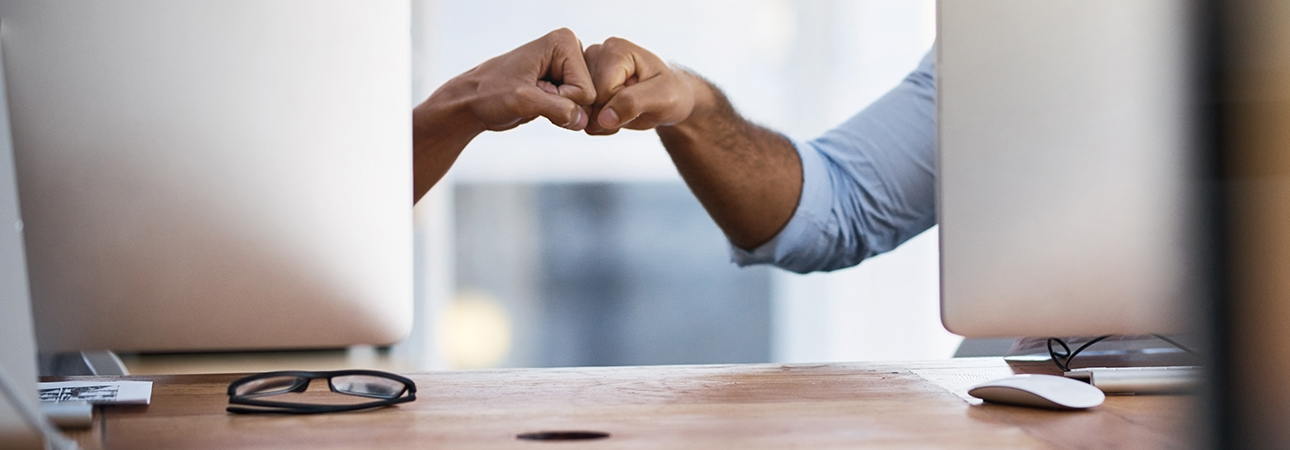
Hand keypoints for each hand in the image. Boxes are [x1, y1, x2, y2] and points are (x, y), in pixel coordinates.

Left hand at [419, 28, 594, 134]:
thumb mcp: (523, 100)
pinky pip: (576, 109)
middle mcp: (570, 50)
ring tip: (535, 99)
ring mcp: (568, 68)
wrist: (472, 101)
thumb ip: (558, 109)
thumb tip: (583, 120)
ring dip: (560, 111)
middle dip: (562, 105)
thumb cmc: (490, 94)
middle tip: (533, 96)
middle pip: (589, 97)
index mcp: (563, 42)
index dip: (559, 99)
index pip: (585, 90)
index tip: (533, 90)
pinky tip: (539, 104)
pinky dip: (559, 114)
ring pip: (584, 106)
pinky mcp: (563, 83)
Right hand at [582, 37, 702, 134]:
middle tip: (634, 110)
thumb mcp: (663, 97)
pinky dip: (599, 123)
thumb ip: (633, 103)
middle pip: (587, 99)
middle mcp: (596, 54)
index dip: (618, 107)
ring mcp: (588, 70)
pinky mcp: (586, 85)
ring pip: (582, 108)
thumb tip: (603, 118)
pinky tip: (617, 114)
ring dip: (603, 121)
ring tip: (627, 112)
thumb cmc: (673, 92)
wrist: (672, 98)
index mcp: (615, 50)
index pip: (600, 91)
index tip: (640, 103)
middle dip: (608, 115)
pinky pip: (582, 114)